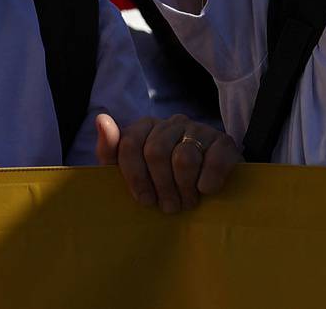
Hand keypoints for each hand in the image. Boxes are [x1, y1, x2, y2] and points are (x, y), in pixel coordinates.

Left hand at [97, 113, 239, 211]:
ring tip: (187, 203)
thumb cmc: (162, 183)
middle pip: (156, 152)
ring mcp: (200, 129)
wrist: (208, 190)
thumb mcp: (131, 172)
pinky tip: (206, 191)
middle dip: (162, 187)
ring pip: (184, 158)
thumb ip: (111, 150)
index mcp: (147, 127)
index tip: (144, 201)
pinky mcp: (224, 142)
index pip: (130, 143)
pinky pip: (213, 160)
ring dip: (184, 189)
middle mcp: (173, 122)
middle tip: (169, 208)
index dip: (135, 177)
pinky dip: (208, 182)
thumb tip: (101, 118)